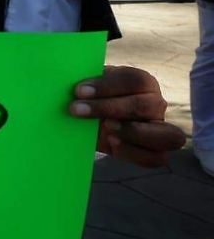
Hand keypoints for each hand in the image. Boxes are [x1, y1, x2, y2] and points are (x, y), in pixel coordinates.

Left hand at [69, 65, 185, 166]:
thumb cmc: (93, 96)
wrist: (92, 119)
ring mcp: (160, 129)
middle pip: (144, 106)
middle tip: (76, 109)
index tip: (78, 91)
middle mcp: (156, 104)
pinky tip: (113, 143)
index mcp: (144, 82)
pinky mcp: (154, 151)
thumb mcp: (91, 85)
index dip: (106, 86)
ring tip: (105, 127)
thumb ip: (86, 83)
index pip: (134, 81)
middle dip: (108, 107)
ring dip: (133, 132)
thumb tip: (72, 86)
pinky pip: (156, 157)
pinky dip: (135, 152)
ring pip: (166, 134)